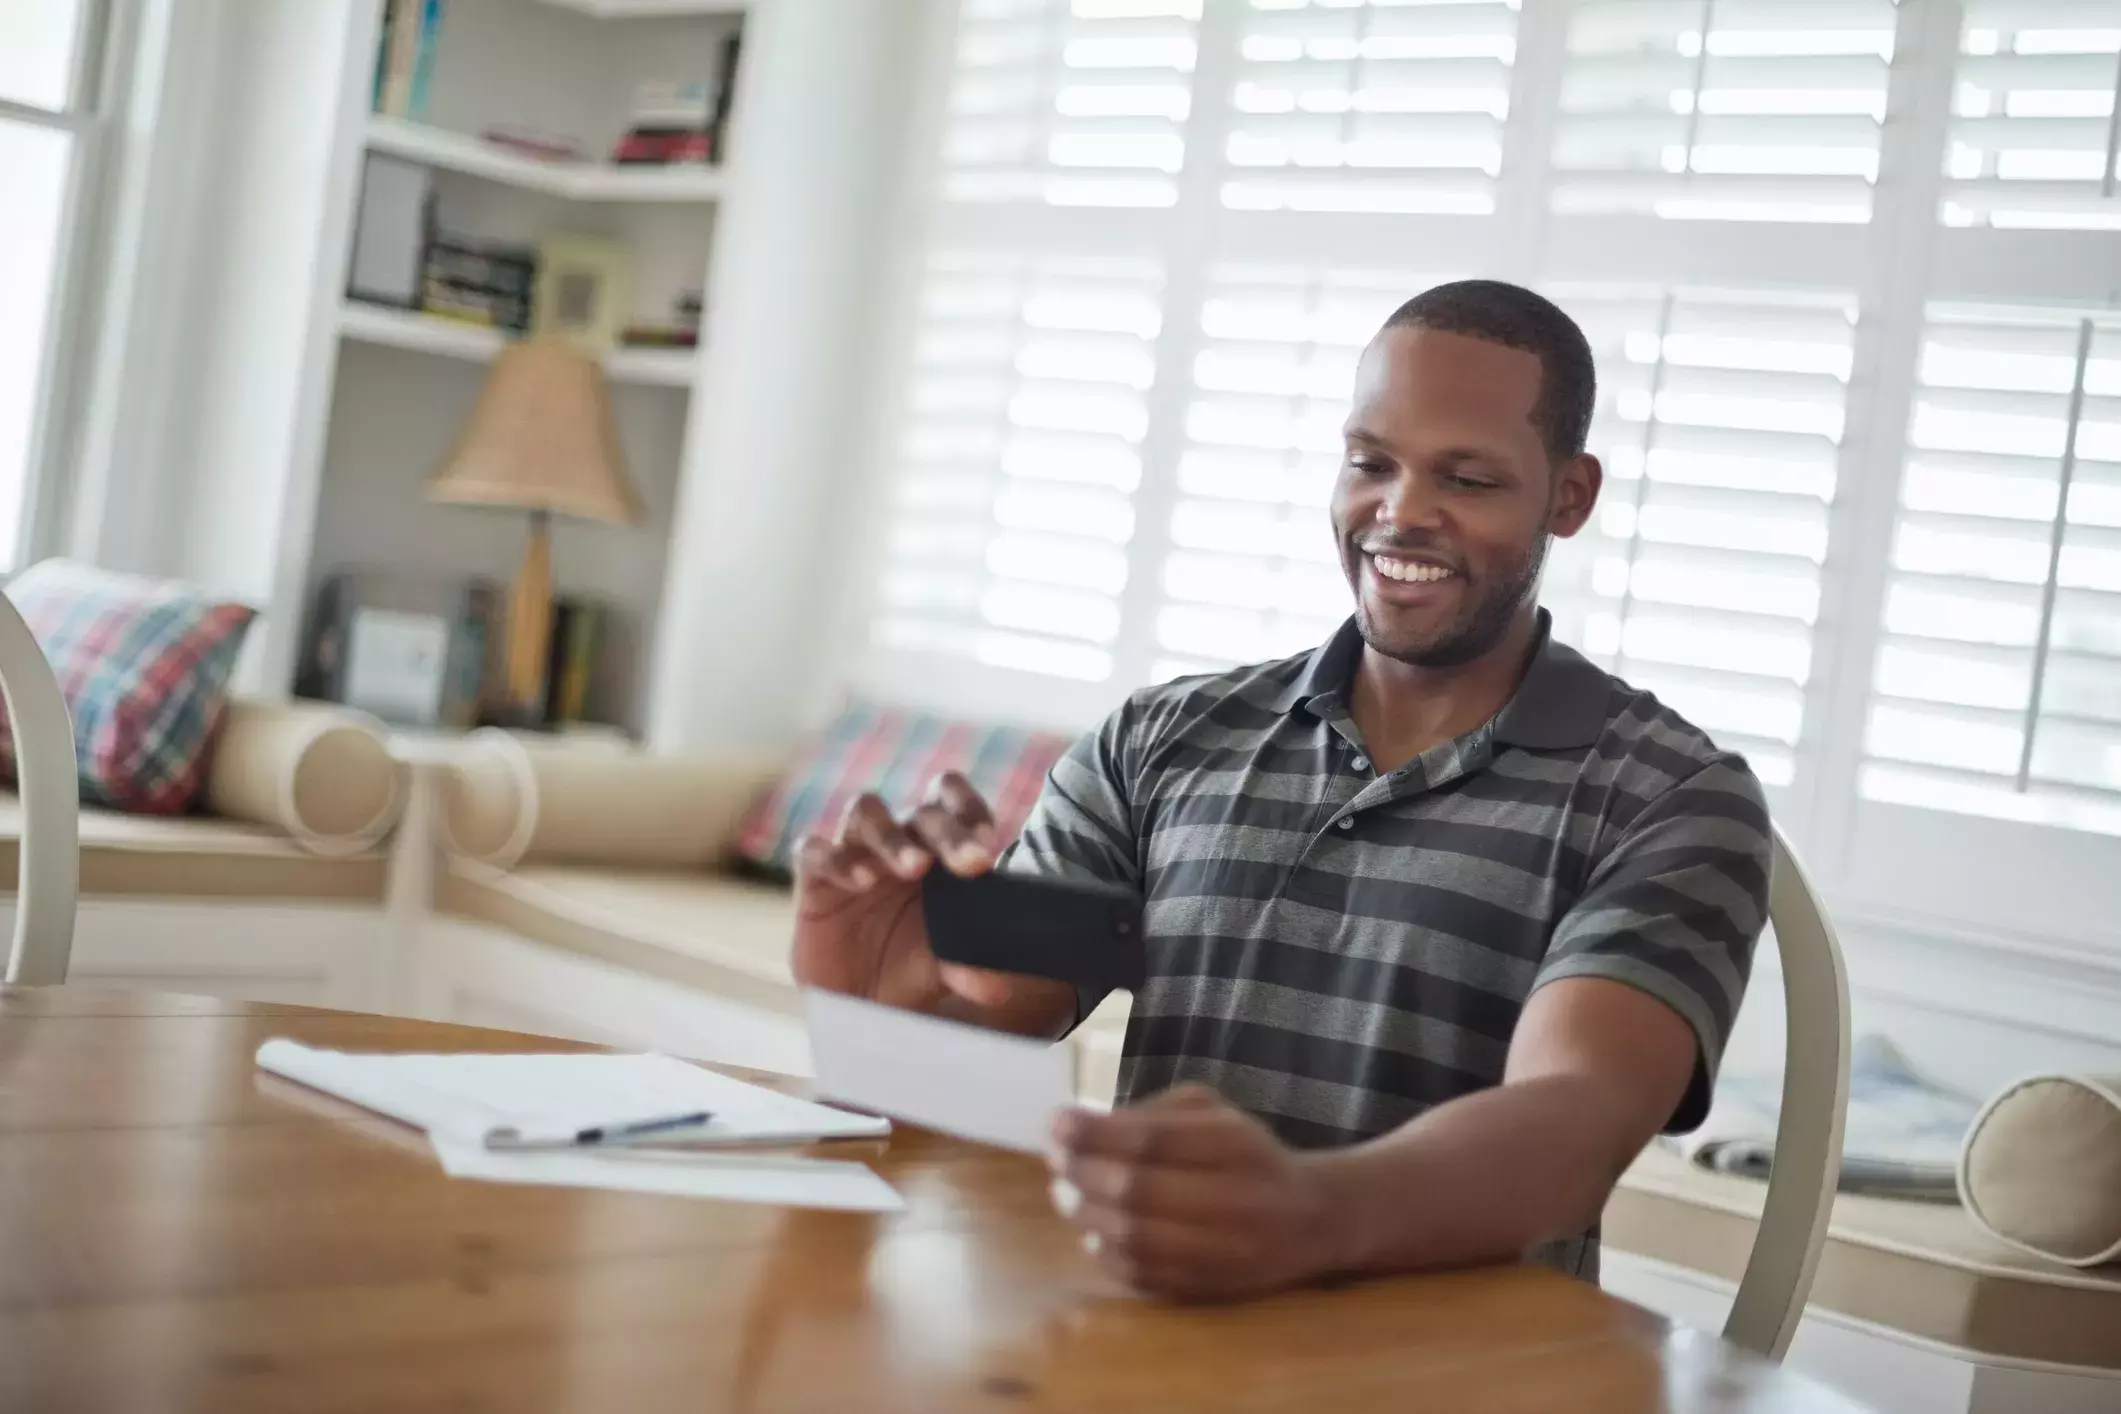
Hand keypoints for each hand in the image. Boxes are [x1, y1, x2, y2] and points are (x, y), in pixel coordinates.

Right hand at [791, 772, 1073, 1030]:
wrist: (856, 1003)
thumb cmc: (908, 968)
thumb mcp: (944, 969)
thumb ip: (969, 967)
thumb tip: (997, 986)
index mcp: (936, 849)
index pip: (952, 803)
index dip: (970, 812)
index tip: (988, 845)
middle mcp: (897, 841)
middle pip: (921, 811)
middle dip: (948, 832)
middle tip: (971, 864)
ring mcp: (853, 854)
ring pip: (866, 812)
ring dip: (893, 836)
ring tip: (915, 867)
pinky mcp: (813, 879)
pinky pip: (814, 851)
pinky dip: (837, 859)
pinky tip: (862, 880)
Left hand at [1048, 1084, 1341, 1301]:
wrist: (1313, 1220)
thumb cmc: (1248, 1154)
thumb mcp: (1213, 1113)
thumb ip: (1153, 1115)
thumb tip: (1080, 1128)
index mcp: (1236, 1145)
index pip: (1150, 1139)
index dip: (1092, 1132)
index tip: (1053, 1121)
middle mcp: (1235, 1201)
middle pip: (1135, 1190)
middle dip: (1081, 1172)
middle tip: (1054, 1159)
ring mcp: (1224, 1252)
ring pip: (1133, 1237)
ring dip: (1085, 1213)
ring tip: (1063, 1193)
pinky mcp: (1210, 1290)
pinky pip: (1142, 1275)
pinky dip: (1105, 1252)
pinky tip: (1093, 1230)